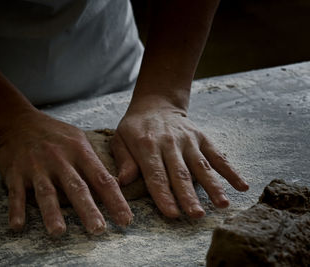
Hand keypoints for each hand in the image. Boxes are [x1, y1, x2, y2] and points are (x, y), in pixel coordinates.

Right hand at [0, 109, 132, 235]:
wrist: (18, 122)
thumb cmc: (55, 134)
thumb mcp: (78, 139)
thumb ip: (94, 162)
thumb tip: (117, 184)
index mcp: (79, 151)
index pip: (101, 178)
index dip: (115, 200)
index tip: (125, 220)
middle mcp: (59, 160)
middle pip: (76, 187)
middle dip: (88, 209)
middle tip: (98, 229)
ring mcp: (36, 167)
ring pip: (46, 192)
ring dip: (52, 213)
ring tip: (59, 232)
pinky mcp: (15, 173)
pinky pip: (16, 194)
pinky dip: (16, 210)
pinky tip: (18, 226)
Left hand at [111, 96, 248, 218]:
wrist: (156, 104)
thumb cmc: (135, 128)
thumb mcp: (120, 139)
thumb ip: (124, 160)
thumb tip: (123, 181)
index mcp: (147, 145)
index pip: (156, 175)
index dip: (164, 195)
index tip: (172, 213)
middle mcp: (170, 143)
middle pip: (180, 173)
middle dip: (189, 196)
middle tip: (197, 215)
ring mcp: (189, 140)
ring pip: (202, 166)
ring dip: (213, 186)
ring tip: (223, 205)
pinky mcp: (202, 138)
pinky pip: (217, 155)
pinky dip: (230, 170)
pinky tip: (242, 185)